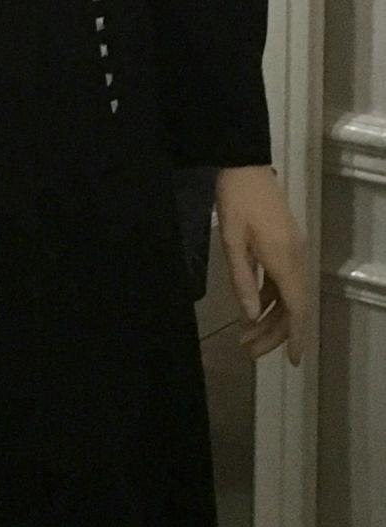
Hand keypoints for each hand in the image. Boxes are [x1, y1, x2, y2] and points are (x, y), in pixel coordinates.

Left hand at [214, 165, 307, 366]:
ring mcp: (292, 250)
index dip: (294, 337)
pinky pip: (282, 281)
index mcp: (284, 259)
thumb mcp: (231, 241)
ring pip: (287, 295)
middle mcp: (294, 258)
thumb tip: (251, 315)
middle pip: (292, 306)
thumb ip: (241, 280)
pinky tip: (252, 310)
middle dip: (273, 333)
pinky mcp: (285, 244)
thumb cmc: (235, 201)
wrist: (245, 165)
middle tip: (248, 351)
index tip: (293, 361)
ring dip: (270, 317)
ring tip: (245, 336)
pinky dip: (269, 299)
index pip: (295, 308)